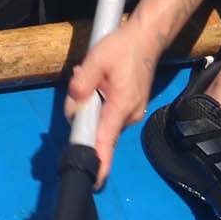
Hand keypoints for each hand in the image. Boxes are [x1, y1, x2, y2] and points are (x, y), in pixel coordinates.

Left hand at [63, 18, 163, 182]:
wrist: (147, 38)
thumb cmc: (122, 47)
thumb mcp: (95, 60)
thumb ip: (81, 84)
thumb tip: (73, 107)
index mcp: (121, 106)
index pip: (106, 142)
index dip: (98, 162)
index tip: (92, 180)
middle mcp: (129, 115)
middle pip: (99, 130)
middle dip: (83, 116)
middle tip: (80, 88)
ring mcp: (132, 113)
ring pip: (102, 121)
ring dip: (91, 107)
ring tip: (90, 78)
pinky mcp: (131, 108)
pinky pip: (109, 114)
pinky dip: (99, 104)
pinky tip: (98, 82)